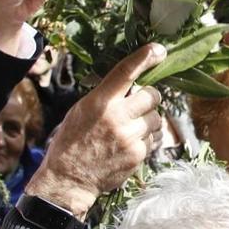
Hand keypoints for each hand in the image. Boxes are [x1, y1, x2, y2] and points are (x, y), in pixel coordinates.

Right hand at [26, 44, 166, 218]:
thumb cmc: (72, 142)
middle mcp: (117, 117)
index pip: (125, 73)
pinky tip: (129, 146)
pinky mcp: (138, 154)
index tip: (158, 50)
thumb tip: (132, 87)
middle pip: (152, 95)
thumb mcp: (81, 111)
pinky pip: (154, 139)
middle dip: (150, 98)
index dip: (144, 58)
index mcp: (100, 102)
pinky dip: (147, 140)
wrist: (69, 179)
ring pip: (157, 118)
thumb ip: (107, 98)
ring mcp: (130, 137)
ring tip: (129, 131)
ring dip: (149, 122)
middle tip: (138, 106)